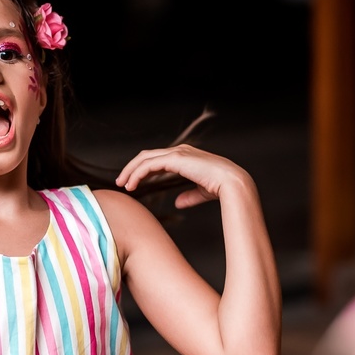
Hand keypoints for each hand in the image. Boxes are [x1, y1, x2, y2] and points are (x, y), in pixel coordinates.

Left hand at [115, 144, 252, 209]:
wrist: (232, 183)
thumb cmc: (221, 188)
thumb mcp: (201, 192)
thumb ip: (189, 195)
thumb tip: (178, 203)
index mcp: (185, 156)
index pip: (157, 159)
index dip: (143, 169)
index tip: (133, 182)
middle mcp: (180, 151)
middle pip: (147, 156)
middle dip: (132, 168)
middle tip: (122, 182)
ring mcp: (177, 153)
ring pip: (145, 158)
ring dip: (131, 171)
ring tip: (123, 184)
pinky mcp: (176, 159)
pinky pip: (149, 165)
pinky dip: (138, 173)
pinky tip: (131, 184)